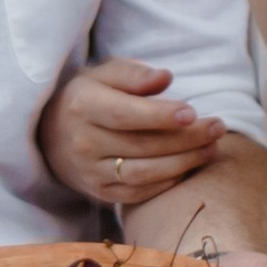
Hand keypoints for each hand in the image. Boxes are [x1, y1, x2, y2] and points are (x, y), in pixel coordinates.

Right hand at [40, 56, 227, 210]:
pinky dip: (167, 183)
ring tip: (212, 148)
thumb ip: (132, 73)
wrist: (49, 135)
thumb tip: (165, 78)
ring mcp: (90, 172)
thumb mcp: (102, 74)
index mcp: (82, 106)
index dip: (160, 116)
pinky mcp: (99, 193)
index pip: (125, 114)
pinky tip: (189, 168)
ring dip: (183, 162)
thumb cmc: (87, 97)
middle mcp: (83, 143)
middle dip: (185, 138)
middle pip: (141, 145)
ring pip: (143, 173)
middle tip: (218, 127)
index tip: (192, 112)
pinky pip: (138, 193)